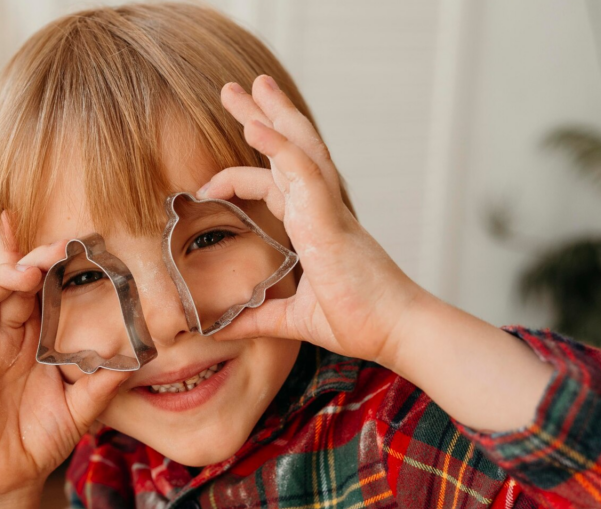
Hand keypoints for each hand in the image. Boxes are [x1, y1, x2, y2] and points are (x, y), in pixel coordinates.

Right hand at [0, 212, 129, 499]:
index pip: (38, 286)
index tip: (71, 239)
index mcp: (34, 335)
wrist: (11, 477)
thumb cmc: (44, 437)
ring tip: (22, 275)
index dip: (46, 259)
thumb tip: (141, 356)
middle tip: (55, 252)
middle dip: (30, 261)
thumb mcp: (82, 408)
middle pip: (11, 282)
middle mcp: (4, 333)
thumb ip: (104, 382)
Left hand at [200, 75, 430, 365]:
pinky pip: (304, 169)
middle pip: (288, 150)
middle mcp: (321, 209)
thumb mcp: (292, 318)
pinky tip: (256, 126)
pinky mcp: (330, 217)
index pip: (276, 183)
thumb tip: (216, 328)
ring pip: (299, 147)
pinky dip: (280, 145)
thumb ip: (255, 318)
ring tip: (250, 85)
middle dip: (262, 117)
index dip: (241, 176)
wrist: (394, 331)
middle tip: (234, 90)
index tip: (206, 186)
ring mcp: (327, 209)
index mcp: (315, 227)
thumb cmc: (358, 321)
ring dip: (272, 114)